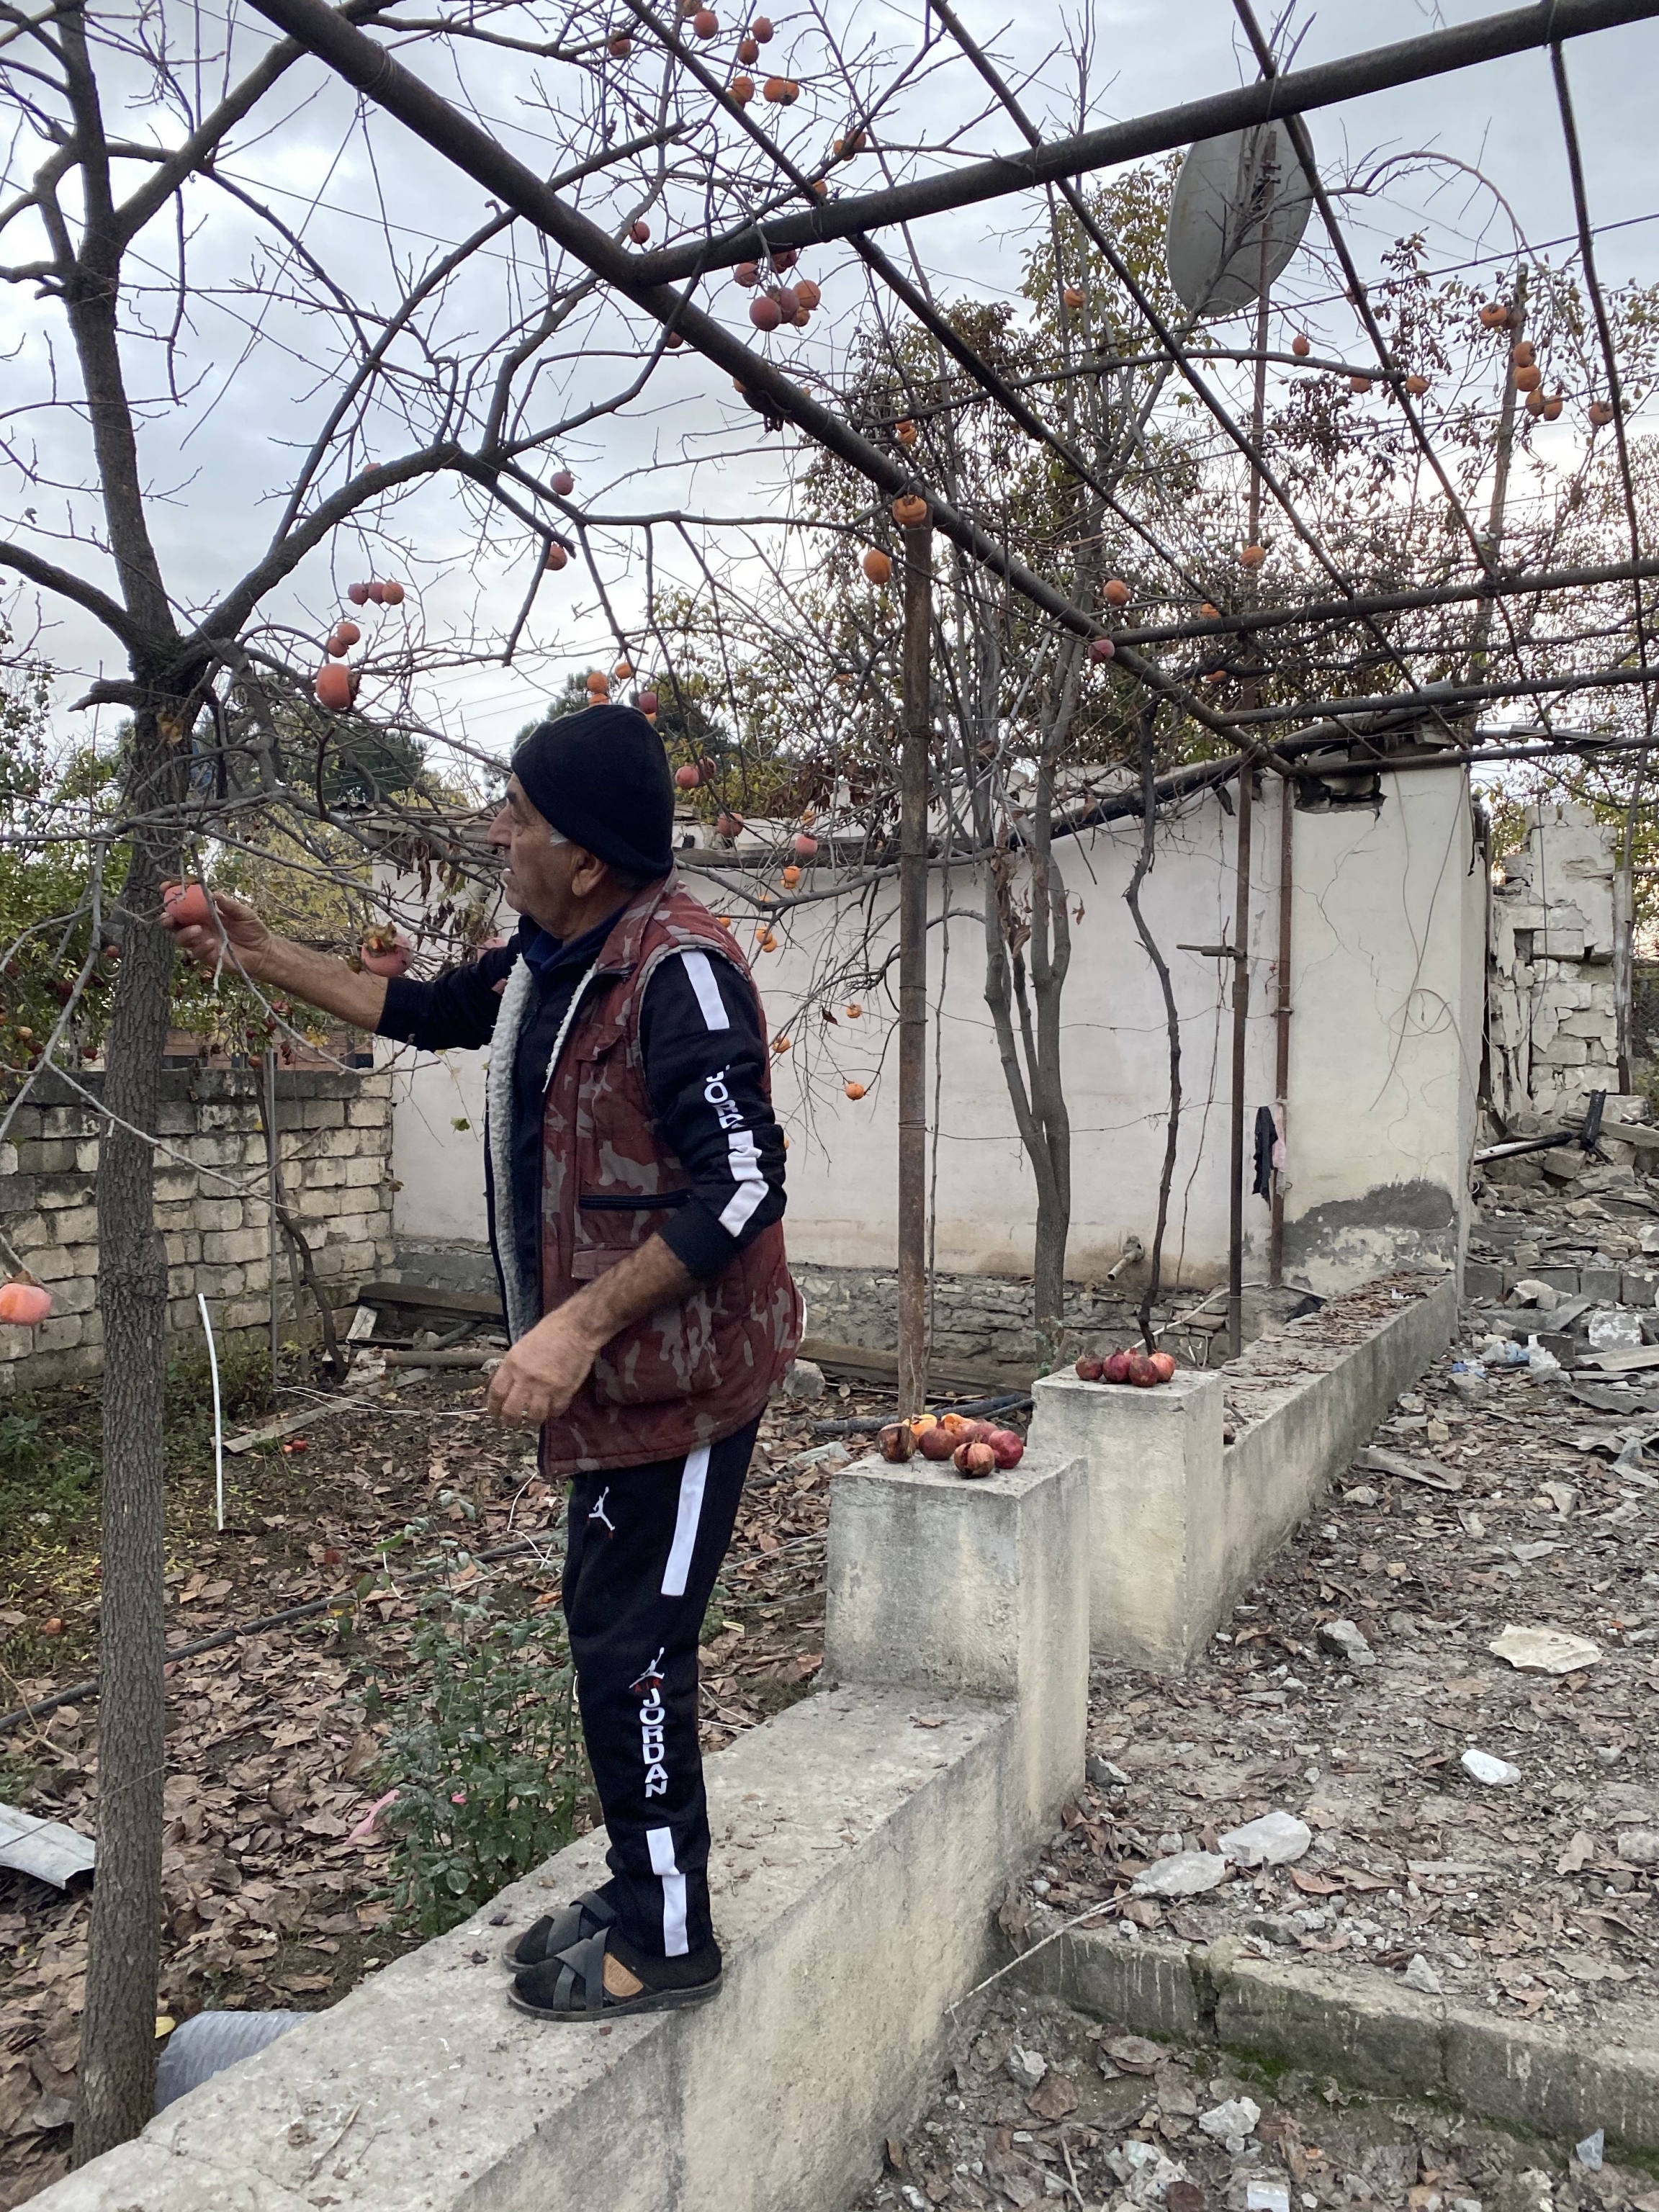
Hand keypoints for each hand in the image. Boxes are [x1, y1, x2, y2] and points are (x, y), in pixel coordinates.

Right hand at [162, 889, 272, 980]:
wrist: (263, 951)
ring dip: (185, 933)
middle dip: (167, 919)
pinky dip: (201, 947)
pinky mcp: (207, 956)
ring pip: (180, 938)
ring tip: (198, 929)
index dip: (172, 895)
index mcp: (204, 912)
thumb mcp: (244, 913)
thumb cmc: (252, 929)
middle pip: (174, 923)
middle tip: (168, 917)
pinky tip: (211, 943)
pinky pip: (196, 952)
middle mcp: (198, 926)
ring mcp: (201, 941)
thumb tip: (214, 894)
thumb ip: (229, 905)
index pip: (183, 903)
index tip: (165, 887)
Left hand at [486, 1307, 603, 1430]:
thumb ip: (515, 1366)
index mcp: (513, 1364)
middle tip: (511, 1423)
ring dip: (530, 1421)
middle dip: (509, 1420)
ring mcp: (545, 1387)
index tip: (494, 1413)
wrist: (577, 1328)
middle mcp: (526, 1378)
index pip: (497, 1392)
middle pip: (511, 1409)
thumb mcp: (523, 1345)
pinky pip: (555, 1411)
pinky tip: (551, 1411)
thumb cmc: (551, 1330)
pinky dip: (552, 1413)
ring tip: (531, 1421)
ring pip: (533, 1416)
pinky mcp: (564, 1392)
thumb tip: (510, 1382)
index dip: (493, 1407)